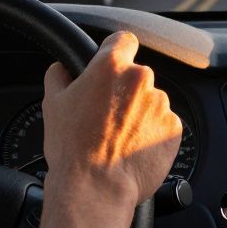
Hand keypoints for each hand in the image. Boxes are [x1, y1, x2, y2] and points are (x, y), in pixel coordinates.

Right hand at [41, 32, 181, 208]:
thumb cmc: (72, 147)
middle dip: (124, 91)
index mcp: (111, 66)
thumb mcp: (53, 103)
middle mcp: (141, 79)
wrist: (95, 187)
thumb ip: (59, 75)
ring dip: (139, 114)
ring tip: (118, 138)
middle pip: (136, 76)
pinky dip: (151, 134)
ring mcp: (160, 104)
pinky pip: (162, 125)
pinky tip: (132, 149)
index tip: (111, 66)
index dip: (115, 51)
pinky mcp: (173, 129)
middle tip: (105, 116)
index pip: (123, 40)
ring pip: (150, 102)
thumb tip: (61, 69)